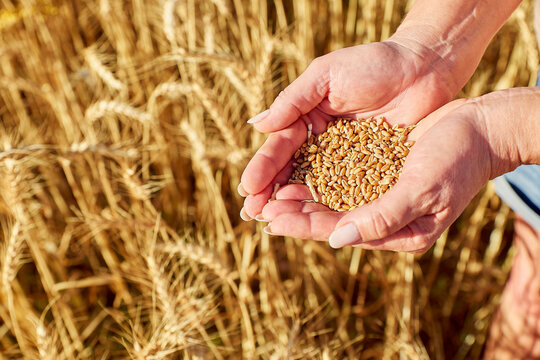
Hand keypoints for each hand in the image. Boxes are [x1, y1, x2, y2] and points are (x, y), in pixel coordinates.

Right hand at [239, 39, 455, 218]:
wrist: (424, 68)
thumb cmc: (375, 63)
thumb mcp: (327, 75)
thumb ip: (293, 100)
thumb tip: (256, 126)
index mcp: (307, 118)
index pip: (280, 147)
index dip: (263, 168)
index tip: (248, 187)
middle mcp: (322, 142)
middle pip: (292, 172)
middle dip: (271, 194)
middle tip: (253, 215)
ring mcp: (346, 159)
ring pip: (316, 186)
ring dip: (296, 206)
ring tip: (275, 224)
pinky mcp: (371, 171)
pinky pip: (348, 191)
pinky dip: (330, 206)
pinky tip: (315, 222)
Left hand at [260, 99, 494, 252]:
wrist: (480, 127)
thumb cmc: (458, 160)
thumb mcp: (423, 189)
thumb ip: (383, 217)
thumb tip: (339, 240)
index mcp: (399, 232)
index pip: (342, 232)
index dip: (305, 225)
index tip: (270, 220)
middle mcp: (386, 217)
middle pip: (331, 219)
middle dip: (295, 214)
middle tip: (257, 210)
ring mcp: (382, 194)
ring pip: (332, 199)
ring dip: (302, 195)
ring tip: (268, 193)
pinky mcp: (379, 172)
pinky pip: (342, 177)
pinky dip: (318, 176)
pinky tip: (296, 171)